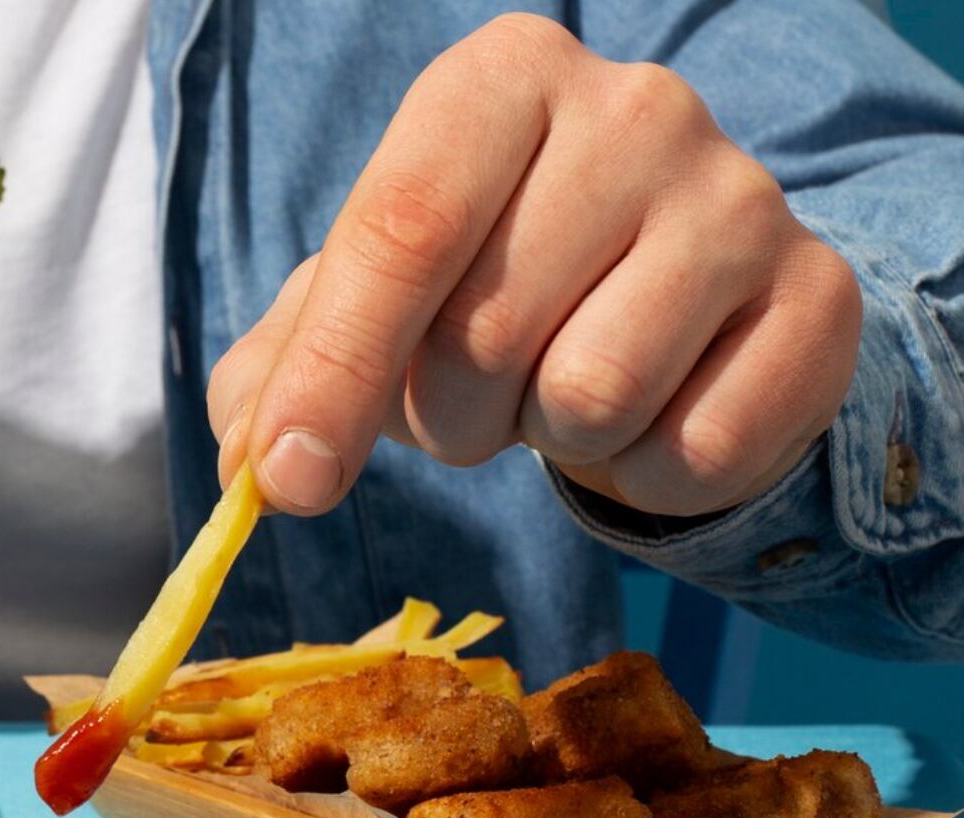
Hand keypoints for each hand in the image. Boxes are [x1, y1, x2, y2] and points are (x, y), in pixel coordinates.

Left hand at [210, 14, 860, 519]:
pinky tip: (655, 411)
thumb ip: (284, 371)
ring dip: (549, 437)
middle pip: (484, 332)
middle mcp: (634, 108)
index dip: (333, 372)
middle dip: (451, 412)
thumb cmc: (492, 287)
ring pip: (591, 394)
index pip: (401, 230)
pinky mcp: (819, 298)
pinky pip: (694, 450)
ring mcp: (741, 196)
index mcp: (499, 80)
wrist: (676, 300)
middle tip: (479, 391)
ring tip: (564, 385)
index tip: (286, 483)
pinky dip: (645, 473)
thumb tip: (252, 464)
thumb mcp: (373, 304)